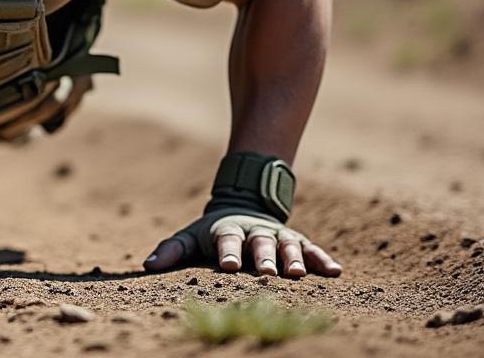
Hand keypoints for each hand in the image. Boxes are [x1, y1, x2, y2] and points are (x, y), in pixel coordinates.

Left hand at [142, 209, 340, 277]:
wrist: (243, 207)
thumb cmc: (212, 232)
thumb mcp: (190, 236)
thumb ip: (171, 250)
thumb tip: (147, 266)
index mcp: (227, 231)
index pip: (226, 241)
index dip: (228, 252)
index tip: (229, 266)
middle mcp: (255, 232)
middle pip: (261, 244)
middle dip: (264, 258)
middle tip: (268, 273)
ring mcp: (278, 236)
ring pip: (288, 247)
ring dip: (295, 260)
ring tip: (299, 275)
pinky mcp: (297, 242)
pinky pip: (312, 250)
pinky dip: (323, 260)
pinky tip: (335, 272)